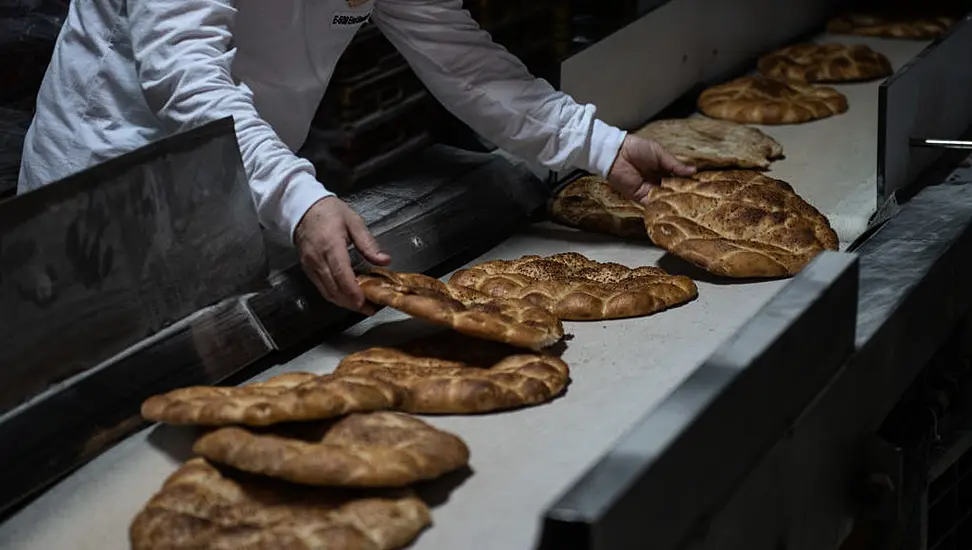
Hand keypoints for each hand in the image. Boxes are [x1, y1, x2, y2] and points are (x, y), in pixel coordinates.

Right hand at [294, 196, 390, 313]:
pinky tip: (346, 296)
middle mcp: (318, 259)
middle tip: (369, 309)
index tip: (365, 303)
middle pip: (334, 289)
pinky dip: (334, 295)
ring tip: (360, 306)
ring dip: (343, 302)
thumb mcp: (354, 222)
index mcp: (331, 245)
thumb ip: (368, 244)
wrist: (302, 208)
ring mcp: (310, 265)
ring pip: (327, 292)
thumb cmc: (329, 212)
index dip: (353, 291)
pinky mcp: (306, 268)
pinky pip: (320, 287)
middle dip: (351, 303)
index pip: (342, 274)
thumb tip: (384, 260)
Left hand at [607, 134, 695, 204]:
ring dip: (675, 202)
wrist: (616, 154)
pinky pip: (653, 204)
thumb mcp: (660, 154)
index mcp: (664, 169)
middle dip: (684, 195)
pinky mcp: (640, 197)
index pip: (679, 179)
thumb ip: (675, 164)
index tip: (702, 188)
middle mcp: (658, 181)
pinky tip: (673, 209)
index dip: (689, 183)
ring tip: (689, 206)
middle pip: (674, 191)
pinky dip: (662, 207)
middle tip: (699, 200)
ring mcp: (650, 190)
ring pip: (665, 199)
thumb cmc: (637, 149)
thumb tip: (694, 171)